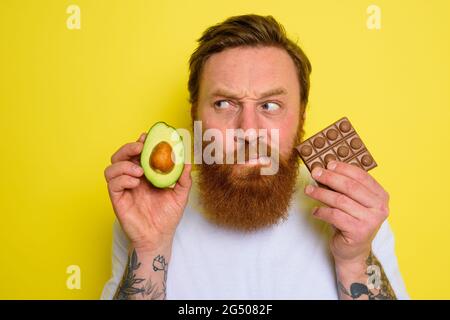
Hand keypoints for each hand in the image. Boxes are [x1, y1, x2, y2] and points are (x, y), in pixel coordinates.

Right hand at [104, 133, 191, 250]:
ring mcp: (124, 189)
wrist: (159, 237)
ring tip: (139, 171)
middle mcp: (132, 179)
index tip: (147, 137)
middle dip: (128, 148)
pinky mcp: (118, 199)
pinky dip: (122, 179)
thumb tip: (188, 161)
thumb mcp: (180, 195)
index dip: (140, 143)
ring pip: (112, 168)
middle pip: (121, 156)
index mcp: (145, 174)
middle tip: (140, 147)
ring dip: (124, 164)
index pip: (137, 154)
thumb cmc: (168, 216)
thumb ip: (184, 178)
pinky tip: (136, 183)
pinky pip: (112, 184)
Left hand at [304, 161, 389, 264]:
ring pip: (340, 201)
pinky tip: (315, 210)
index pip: (362, 176)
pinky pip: (335, 216)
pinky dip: (321, 211)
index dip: (344, 168)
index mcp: (381, 196)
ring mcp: (371, 221)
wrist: (352, 250)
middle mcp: (380, 208)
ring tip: (309, 190)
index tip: (328, 164)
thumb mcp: (353, 202)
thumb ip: (346, 187)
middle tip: (315, 172)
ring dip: (321, 193)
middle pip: (350, 187)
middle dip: (330, 177)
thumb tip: (326, 168)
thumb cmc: (351, 221)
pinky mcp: (358, 232)